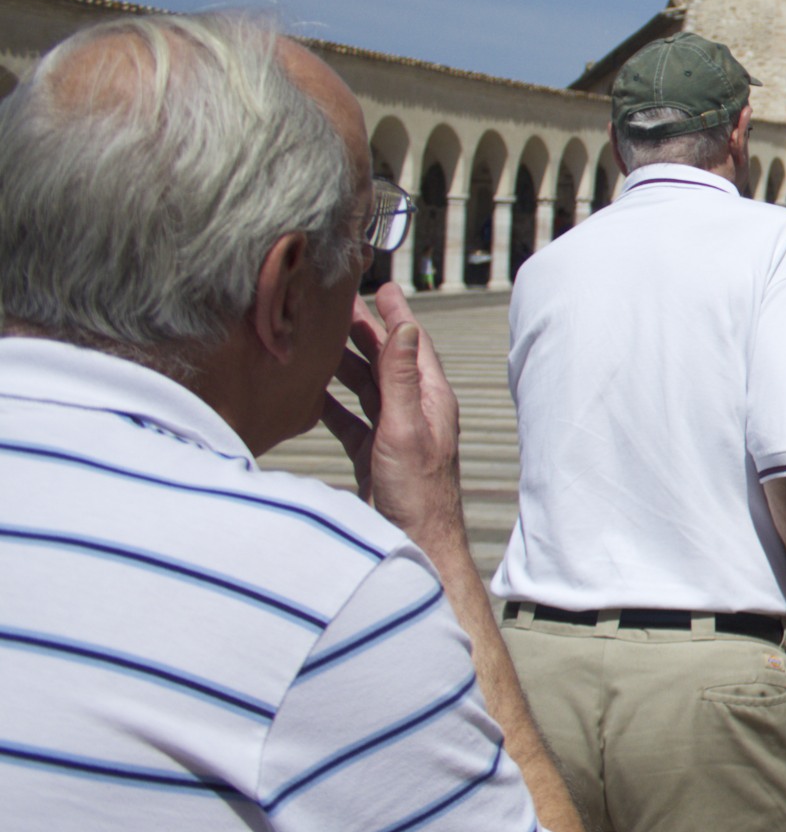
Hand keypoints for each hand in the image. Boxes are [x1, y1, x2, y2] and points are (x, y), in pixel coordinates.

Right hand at [320, 284, 465, 557]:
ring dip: (344, 363)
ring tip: (318, 338)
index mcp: (431, 400)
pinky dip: (330, 404)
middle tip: (337, 305)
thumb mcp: (407, 429)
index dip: (397, 315)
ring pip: (366, 389)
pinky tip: (309, 393)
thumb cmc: (417, 492)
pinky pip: (349, 420)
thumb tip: (405, 328)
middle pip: (386, 362)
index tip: (382, 287)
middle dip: (363, 332)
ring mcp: (393, 433)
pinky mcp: (374, 454)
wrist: (416, 544)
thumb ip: (403, 380)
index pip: (413, 345)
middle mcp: (415, 412)